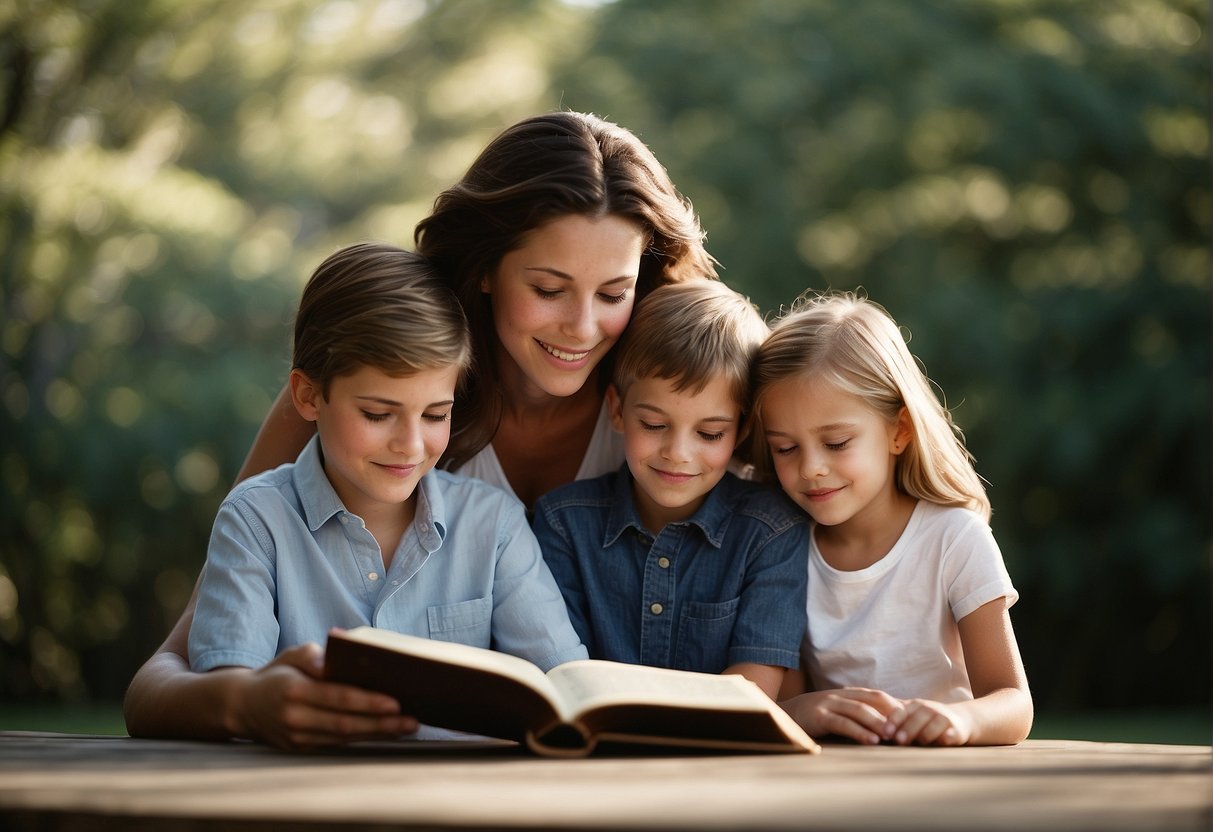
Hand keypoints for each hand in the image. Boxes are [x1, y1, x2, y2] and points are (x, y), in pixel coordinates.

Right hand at [230, 642, 417, 749]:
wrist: (243, 705)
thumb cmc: (277, 674)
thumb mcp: (291, 655)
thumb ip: (314, 656)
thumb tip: (336, 657)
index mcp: (294, 690)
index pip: (338, 698)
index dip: (368, 702)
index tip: (395, 702)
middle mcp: (295, 718)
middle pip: (345, 723)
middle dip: (382, 724)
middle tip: (411, 720)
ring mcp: (297, 738)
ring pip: (344, 738)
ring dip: (378, 734)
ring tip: (406, 727)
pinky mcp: (301, 748)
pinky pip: (337, 744)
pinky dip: (363, 738)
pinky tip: (385, 733)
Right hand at [781, 687, 902, 744]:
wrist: (786, 714)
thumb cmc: (819, 716)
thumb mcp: (841, 712)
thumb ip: (860, 716)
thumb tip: (889, 728)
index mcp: (849, 694)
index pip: (878, 696)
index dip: (895, 706)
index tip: (913, 720)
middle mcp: (841, 695)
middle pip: (872, 700)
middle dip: (892, 714)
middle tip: (909, 729)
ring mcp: (829, 704)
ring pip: (859, 710)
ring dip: (878, 723)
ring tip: (893, 736)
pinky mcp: (819, 716)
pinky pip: (842, 723)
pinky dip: (858, 731)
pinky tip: (870, 741)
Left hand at [882, 698, 971, 745]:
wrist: (959, 721)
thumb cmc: (925, 721)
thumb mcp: (909, 717)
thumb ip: (889, 719)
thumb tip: (860, 724)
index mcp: (912, 706)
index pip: (900, 711)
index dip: (892, 721)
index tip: (883, 732)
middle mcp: (927, 709)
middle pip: (916, 717)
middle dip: (906, 728)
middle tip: (897, 740)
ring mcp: (942, 717)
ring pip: (933, 723)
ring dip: (924, 733)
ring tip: (917, 742)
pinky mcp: (956, 728)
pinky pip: (951, 731)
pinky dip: (948, 735)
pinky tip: (944, 739)